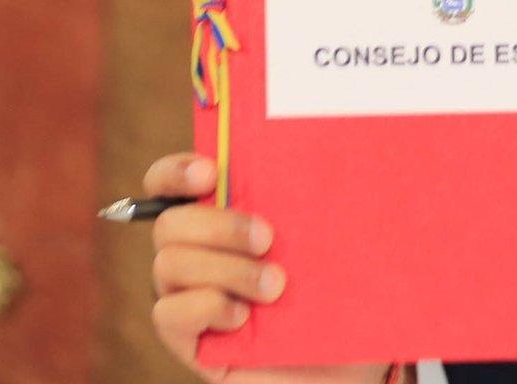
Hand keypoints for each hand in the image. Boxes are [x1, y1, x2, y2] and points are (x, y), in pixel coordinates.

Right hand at [145, 152, 388, 383]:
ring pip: (168, 264)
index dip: (177, 171)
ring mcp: (190, 297)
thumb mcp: (338, 242)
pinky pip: (168, 315)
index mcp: (226, 215)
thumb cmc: (344, 296)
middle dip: (219, 225)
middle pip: (169, 223)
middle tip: (269, 239)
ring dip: (226, 269)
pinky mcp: (190, 341)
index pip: (172, 182)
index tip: (210, 171)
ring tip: (275, 287)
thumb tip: (334, 154)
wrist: (349, 368)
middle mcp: (199, 254)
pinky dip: (206, 307)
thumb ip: (320, 202)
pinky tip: (243, 317)